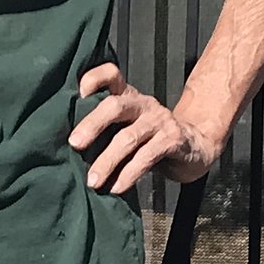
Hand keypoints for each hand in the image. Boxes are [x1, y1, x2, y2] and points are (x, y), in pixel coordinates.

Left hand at [68, 62, 218, 193]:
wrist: (195, 148)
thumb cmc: (149, 139)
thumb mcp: (127, 127)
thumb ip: (104, 128)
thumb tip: (68, 148)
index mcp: (128, 96)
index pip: (111, 75)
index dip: (94, 78)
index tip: (78, 93)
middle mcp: (143, 104)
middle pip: (114, 106)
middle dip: (92, 125)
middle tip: (74, 144)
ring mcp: (159, 120)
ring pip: (128, 138)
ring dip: (107, 161)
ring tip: (93, 181)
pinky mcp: (173, 140)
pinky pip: (146, 157)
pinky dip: (129, 174)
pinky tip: (116, 188)